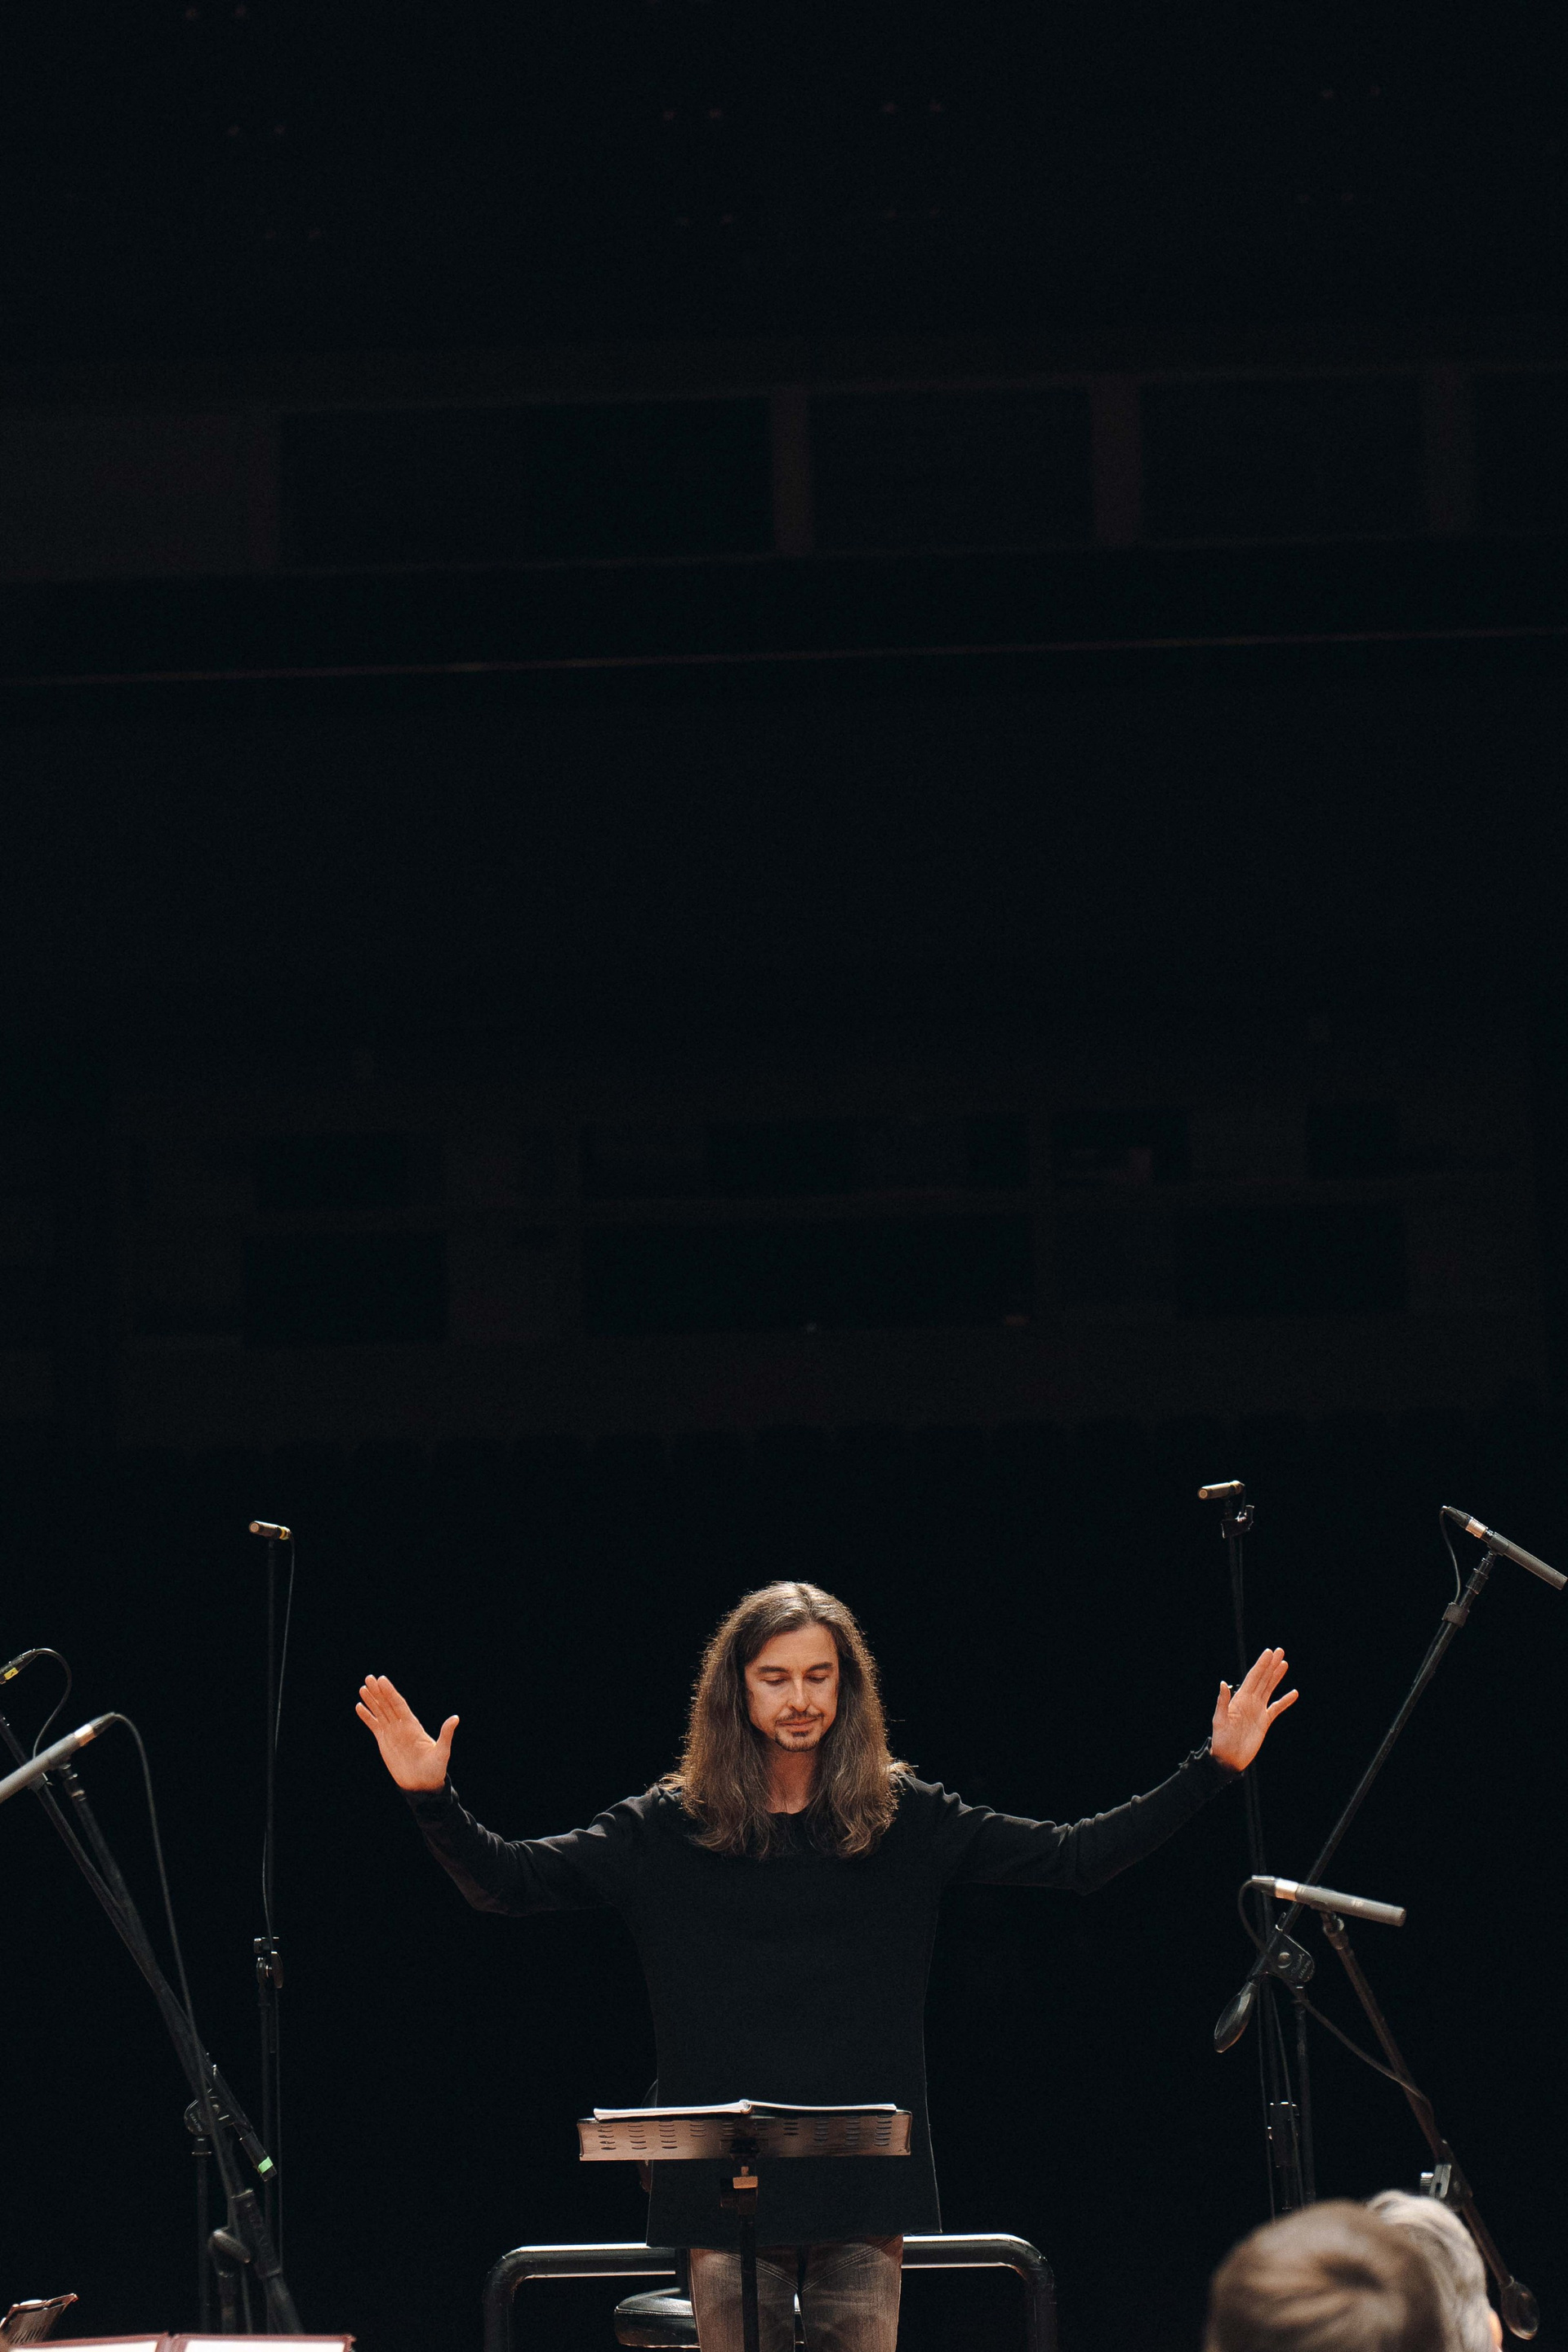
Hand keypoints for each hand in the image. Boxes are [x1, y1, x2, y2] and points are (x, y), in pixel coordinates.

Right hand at [356, 1673, 458, 1790]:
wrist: (422, 1785)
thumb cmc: (434, 1769)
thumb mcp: (442, 1752)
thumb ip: (446, 1734)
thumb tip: (455, 1718)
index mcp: (413, 1725)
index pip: (399, 1704)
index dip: (390, 1692)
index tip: (382, 1680)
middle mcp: (402, 1726)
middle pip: (388, 1704)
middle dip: (379, 1692)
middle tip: (369, 1677)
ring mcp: (392, 1732)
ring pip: (380, 1712)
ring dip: (371, 1700)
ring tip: (363, 1688)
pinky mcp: (384, 1742)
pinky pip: (374, 1726)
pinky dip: (367, 1717)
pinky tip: (360, 1707)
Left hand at [1211, 1647, 1297, 1773]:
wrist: (1229, 1759)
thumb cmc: (1221, 1740)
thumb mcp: (1219, 1720)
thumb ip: (1222, 1702)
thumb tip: (1223, 1683)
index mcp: (1239, 1699)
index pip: (1253, 1677)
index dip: (1261, 1665)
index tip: (1269, 1652)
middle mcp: (1250, 1701)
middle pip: (1263, 1679)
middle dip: (1270, 1665)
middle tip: (1280, 1651)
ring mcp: (1258, 1710)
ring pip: (1269, 1689)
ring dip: (1277, 1677)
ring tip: (1284, 1664)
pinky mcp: (1264, 1722)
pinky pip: (1276, 1708)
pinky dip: (1285, 1701)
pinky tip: (1293, 1693)